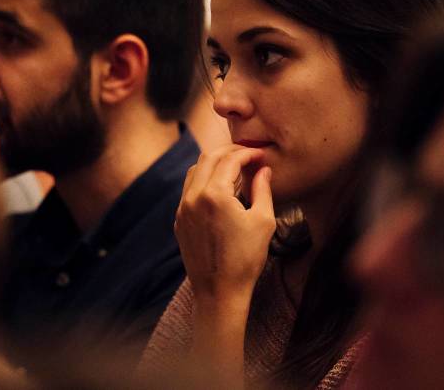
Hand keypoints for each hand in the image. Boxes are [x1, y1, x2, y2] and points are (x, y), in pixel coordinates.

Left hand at [175, 144, 275, 301]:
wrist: (219, 292)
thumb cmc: (246, 259)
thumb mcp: (263, 221)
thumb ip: (263, 189)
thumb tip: (263, 170)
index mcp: (214, 195)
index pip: (230, 160)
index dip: (247, 153)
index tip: (260, 154)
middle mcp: (193, 197)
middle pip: (208, 158)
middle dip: (228, 152)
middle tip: (247, 154)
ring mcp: (183, 209)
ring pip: (194, 172)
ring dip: (213, 164)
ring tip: (233, 167)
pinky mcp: (179, 221)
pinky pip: (188, 190)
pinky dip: (203, 180)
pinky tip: (219, 188)